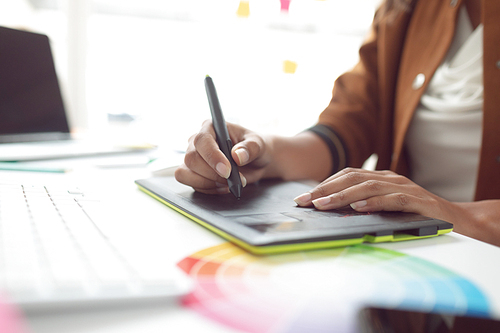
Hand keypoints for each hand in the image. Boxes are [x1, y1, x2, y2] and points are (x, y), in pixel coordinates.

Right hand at [175, 120, 271, 193]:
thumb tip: (237, 156)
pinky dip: (210, 189)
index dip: (212, 156)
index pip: (202, 140)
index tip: (227, 170)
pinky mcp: (194, 174)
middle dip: (212, 173)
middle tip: (233, 179)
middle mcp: (198, 142)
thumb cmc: (254, 148)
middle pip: (191, 159)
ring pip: (186, 173)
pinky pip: (193, 185)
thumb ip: (250, 148)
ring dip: (208, 183)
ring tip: (229, 183)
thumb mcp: (258, 144)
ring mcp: (194, 159)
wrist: (255, 162)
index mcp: (211, 128)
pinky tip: (225, 187)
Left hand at [293, 167, 459, 221]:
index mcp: (379, 177)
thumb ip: (362, 203)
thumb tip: (329, 209)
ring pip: (367, 186)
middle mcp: (389, 178)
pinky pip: (392, 199)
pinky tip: (358, 208)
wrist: (455, 218)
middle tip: (304, 201)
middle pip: (351, 177)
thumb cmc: (414, 213)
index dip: (323, 185)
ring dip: (342, 195)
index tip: (302, 198)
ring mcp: (403, 187)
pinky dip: (374, 203)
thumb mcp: (384, 206)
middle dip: (325, 189)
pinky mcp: (417, 201)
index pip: (346, 175)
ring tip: (323, 205)